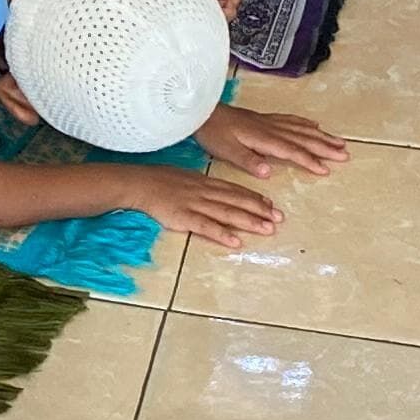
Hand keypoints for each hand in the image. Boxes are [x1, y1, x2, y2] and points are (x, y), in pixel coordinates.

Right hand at [133, 163, 290, 247]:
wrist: (140, 183)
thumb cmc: (161, 180)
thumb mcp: (187, 177)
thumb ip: (205, 185)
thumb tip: (220, 191)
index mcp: (207, 182)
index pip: (236, 190)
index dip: (255, 198)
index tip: (271, 205)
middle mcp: (206, 192)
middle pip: (237, 202)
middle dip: (260, 210)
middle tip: (279, 218)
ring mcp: (196, 205)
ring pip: (227, 214)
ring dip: (249, 222)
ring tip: (267, 229)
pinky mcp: (184, 218)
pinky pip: (206, 227)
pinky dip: (222, 234)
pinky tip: (236, 242)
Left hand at [200, 103, 349, 178]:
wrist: (201, 111)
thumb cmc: (213, 133)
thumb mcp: (226, 151)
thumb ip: (248, 161)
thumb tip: (269, 172)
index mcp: (263, 138)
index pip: (292, 151)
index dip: (310, 160)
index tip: (327, 169)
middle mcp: (270, 128)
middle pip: (303, 138)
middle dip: (325, 147)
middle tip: (345, 155)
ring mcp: (269, 121)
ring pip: (301, 128)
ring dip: (321, 136)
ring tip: (339, 142)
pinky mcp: (264, 118)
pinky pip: (291, 120)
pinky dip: (305, 124)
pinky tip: (314, 126)